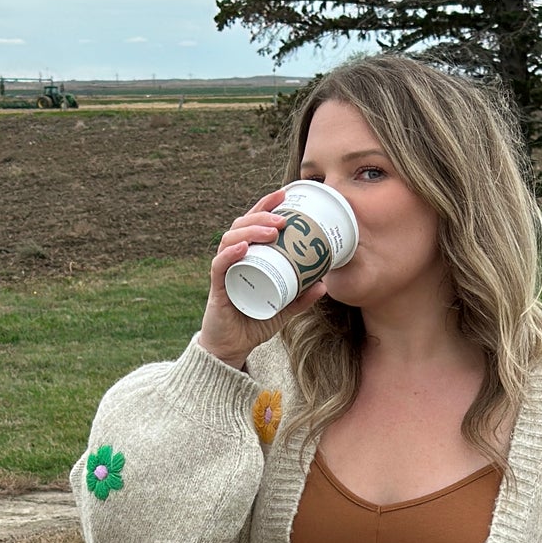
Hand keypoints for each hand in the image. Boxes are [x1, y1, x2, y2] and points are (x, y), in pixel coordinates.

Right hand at [198, 189, 328, 368]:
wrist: (233, 348)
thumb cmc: (253, 322)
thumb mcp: (283, 309)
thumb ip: (301, 298)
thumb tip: (324, 284)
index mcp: (248, 257)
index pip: (253, 224)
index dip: (265, 206)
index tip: (284, 194)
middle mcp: (233, 258)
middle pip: (242, 225)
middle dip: (262, 216)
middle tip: (283, 218)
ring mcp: (224, 271)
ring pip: (231, 240)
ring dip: (251, 231)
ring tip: (271, 231)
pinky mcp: (217, 288)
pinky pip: (220, 266)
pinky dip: (231, 254)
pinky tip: (243, 248)